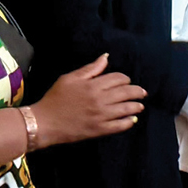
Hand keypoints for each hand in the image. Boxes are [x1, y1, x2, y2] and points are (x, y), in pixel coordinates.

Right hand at [30, 54, 147, 147]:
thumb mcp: (70, 78)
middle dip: (137, 91)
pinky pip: (119, 126)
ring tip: (140, 106)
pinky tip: (132, 120)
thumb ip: (90, 69)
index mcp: (93, 85)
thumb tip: (105, 57)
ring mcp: (101, 116)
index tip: (126, 81)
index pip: (118, 78)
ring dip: (136, 106)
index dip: (125, 79)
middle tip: (142, 93)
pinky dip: (128, 122)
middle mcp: (100, 99)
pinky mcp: (99, 130)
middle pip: (126, 92)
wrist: (45, 122)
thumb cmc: (55, 98)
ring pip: (126, 109)